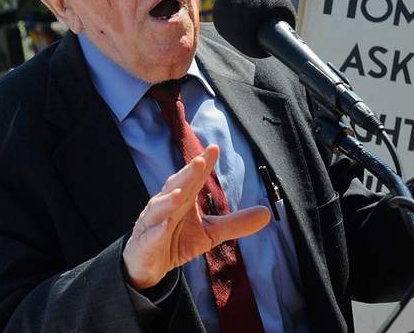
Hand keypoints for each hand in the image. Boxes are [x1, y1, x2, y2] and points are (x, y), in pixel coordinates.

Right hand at [122, 145, 270, 289]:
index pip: (194, 178)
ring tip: (181, 192)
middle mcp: (166, 205)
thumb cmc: (176, 241)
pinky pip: (152, 235)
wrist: (148, 265)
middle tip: (200, 161)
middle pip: (177, 186)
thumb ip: (235, 223)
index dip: (204, 164)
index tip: (215, 148)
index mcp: (182, 199)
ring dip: (169, 199)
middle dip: (187, 174)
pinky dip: (158, 230)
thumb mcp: (210, 234)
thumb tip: (267, 213)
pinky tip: (165, 225)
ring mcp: (152, 223)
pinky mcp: (146, 242)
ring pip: (160, 208)